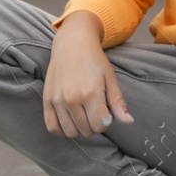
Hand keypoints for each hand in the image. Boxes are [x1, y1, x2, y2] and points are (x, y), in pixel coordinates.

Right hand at [43, 11, 133, 137]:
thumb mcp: (110, 79)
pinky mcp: (47, 100)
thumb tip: (128, 122)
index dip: (106, 121)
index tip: (105, 111)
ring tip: (83, 116)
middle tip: (95, 112)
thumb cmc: (94, 60)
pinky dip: (62, 130)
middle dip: (94, 125)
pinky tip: (69, 122)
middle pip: (87, 130)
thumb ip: (118, 103)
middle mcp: (72, 99)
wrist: (72, 43)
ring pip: (70, 132)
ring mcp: (57, 100)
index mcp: (91, 93)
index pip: (100, 125)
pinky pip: (52, 127)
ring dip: (80, 129)